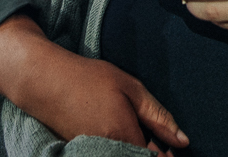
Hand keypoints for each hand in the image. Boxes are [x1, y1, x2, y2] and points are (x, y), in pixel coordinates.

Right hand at [0, 15, 187, 149]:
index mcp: (123, 135)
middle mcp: (108, 151)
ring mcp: (92, 154)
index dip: (167, 156)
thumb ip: (158, 116)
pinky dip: (119, 151)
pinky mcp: (81, 154)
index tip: (172, 149)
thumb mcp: (130, 87)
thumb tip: (183, 141)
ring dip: (134, 152)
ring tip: (138, 136)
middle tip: (158, 143)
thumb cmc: (88, 78)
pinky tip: (120, 136)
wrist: (44, 81)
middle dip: (152, 154)